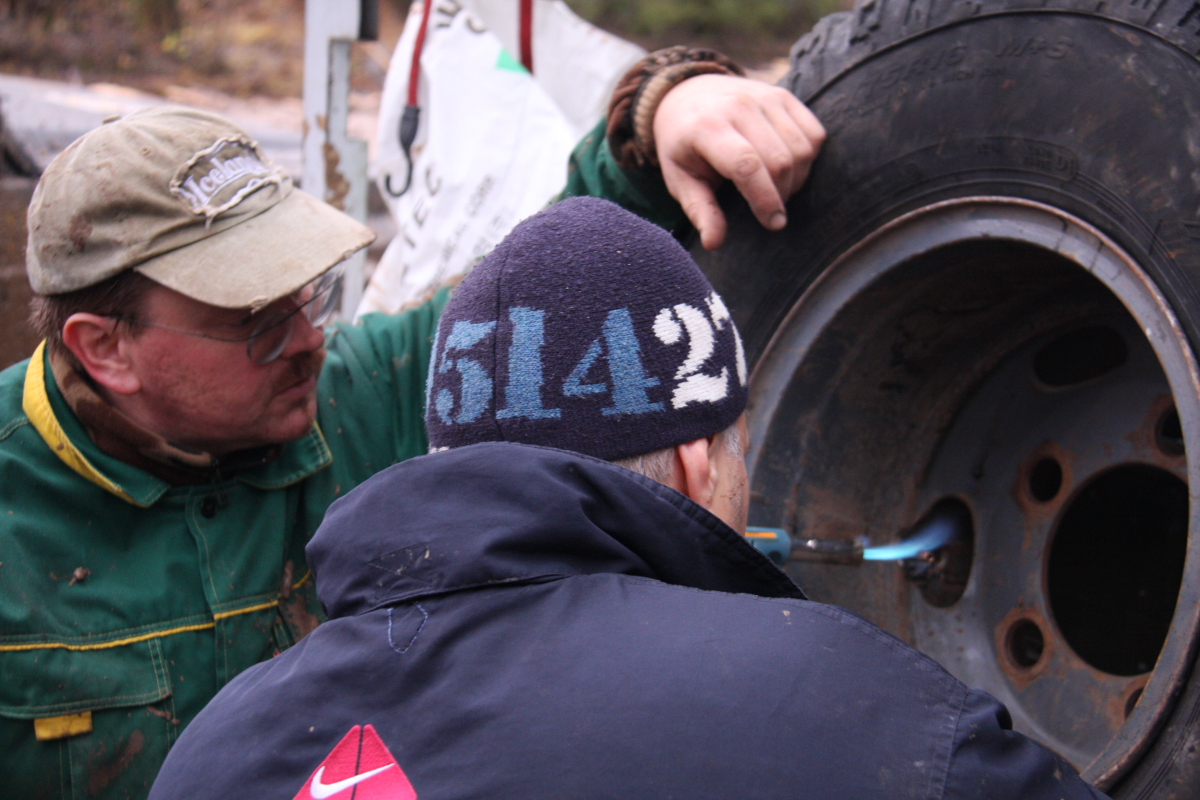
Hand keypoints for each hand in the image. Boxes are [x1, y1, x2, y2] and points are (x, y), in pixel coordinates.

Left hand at [653, 74, 824, 249]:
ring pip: (802, 149)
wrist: (687, 95)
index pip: (746, 165)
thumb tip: (714, 243)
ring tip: (776, 189)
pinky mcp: (784, 95)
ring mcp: (765, 96)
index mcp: (707, 128)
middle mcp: (739, 106)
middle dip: (781, 195)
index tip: (773, 223)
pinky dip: (808, 159)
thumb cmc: (683, 145)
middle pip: (779, 160)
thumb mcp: (679, 179)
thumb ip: (699, 210)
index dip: (765, 199)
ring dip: (797, 179)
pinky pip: (814, 134)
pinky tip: (788, 167)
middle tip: (769, 208)